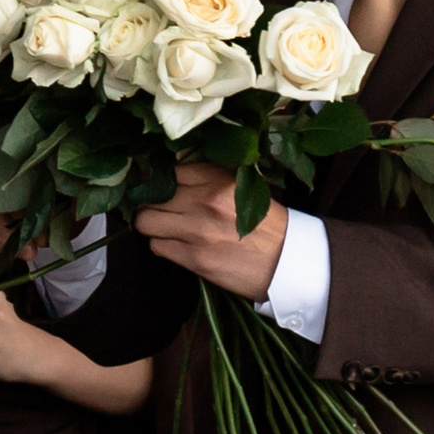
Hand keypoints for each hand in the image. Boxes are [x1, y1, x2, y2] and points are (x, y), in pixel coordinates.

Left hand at [133, 162, 287, 298]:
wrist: (288, 262)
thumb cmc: (266, 225)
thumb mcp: (242, 188)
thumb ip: (208, 181)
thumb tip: (172, 179)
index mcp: (218, 179)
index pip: (169, 171)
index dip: (162, 182)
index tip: (162, 189)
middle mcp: (204, 200)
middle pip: (151, 196)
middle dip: (152, 204)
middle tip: (161, 211)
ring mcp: (196, 231)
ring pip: (146, 222)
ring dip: (153, 226)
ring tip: (166, 229)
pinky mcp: (194, 259)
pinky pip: (157, 247)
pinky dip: (163, 246)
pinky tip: (177, 246)